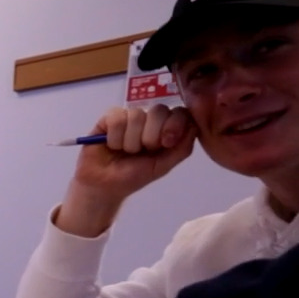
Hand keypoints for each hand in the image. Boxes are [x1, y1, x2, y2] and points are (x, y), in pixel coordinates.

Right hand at [57, 105, 197, 236]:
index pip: (179, 112)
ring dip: (130, 141)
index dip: (174, 124)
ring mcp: (129, 117)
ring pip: (136, 116)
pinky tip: (111, 145)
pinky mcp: (108, 119)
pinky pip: (116, 119)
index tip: (166, 143)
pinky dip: (114, 137)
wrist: (104, 186)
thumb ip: (182, 148)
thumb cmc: (134, 176)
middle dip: (150, 137)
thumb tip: (194, 126)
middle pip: (159, 110)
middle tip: (141, 151)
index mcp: (165, 128)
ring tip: (124, 151)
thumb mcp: (163, 166)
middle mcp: (149, 119)